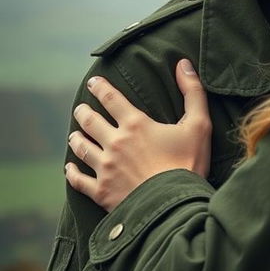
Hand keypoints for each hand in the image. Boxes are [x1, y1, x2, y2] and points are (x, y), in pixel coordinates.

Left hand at [65, 59, 210, 210]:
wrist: (176, 206)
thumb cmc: (189, 164)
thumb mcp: (199, 125)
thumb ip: (193, 92)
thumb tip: (183, 64)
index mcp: (136, 124)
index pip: (111, 98)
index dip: (100, 87)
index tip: (93, 82)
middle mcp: (115, 142)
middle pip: (90, 121)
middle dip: (83, 112)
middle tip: (80, 109)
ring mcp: (105, 168)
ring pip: (81, 148)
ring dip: (76, 139)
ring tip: (74, 135)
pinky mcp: (101, 191)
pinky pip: (79, 180)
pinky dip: (72, 173)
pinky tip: (70, 169)